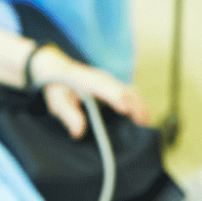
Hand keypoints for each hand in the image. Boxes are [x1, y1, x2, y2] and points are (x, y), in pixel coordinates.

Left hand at [31, 45, 149, 138]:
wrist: (55, 68)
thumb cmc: (56, 85)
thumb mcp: (57, 101)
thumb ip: (68, 115)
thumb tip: (79, 132)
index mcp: (92, 81)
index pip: (111, 89)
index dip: (120, 99)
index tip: (127, 112)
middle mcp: (105, 79)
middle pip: (128, 91)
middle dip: (138, 108)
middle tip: (144, 129)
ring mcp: (110, 81)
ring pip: (132, 92)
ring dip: (140, 107)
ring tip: (146, 127)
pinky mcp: (111, 85)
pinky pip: (129, 93)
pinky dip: (137, 105)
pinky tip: (139, 119)